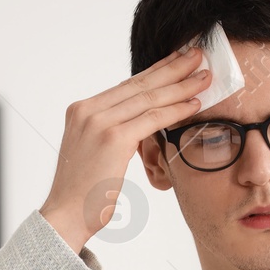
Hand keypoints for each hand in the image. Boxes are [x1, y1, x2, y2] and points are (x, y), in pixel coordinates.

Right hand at [39, 46, 210, 250]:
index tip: (177, 60)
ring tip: (204, 76)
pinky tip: (194, 104)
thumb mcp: (94, 152)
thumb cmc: (84, 191)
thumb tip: (141, 124)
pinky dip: (176, 110)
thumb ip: (113, 132)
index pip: (126, 85)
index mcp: (82, 110)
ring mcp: (99, 122)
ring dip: (181, 86)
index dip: (156, 71)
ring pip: (149, 98)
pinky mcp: (113, 138)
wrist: (66, 215)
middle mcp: (88, 110)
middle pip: (139, 84)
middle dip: (172, 68)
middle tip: (198, 55)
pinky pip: (152, 119)